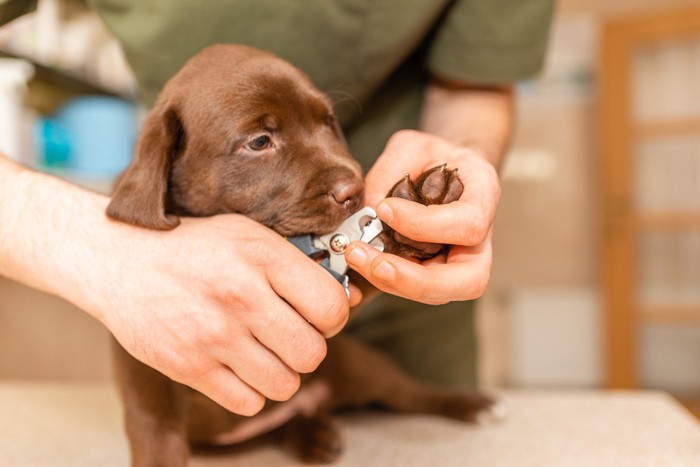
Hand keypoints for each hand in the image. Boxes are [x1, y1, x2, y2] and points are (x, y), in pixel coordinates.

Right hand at [78, 212, 349, 415]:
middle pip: (312, 353)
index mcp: (261, 256)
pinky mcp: (188, 366)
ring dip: (280, 374)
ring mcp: (213, 334)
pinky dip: (250, 392)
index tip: (317, 316)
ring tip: (263, 353)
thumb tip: (350, 298)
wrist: (119, 260)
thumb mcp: (248, 235)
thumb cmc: (193, 247)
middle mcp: (240, 295)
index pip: (331, 307)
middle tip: (289, 337)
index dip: (333, 317)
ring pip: (284, 384)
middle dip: (307, 349)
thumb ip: (297, 263)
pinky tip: (237, 367)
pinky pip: (248, 403)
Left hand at [345, 130, 499, 304]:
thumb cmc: (431, 156)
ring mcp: (460, 262)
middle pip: (469, 280)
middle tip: (374, 262)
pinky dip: (387, 280)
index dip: (427, 225)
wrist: (443, 169)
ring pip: (440, 293)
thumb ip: (389, 172)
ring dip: (395, 282)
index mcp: (484, 197)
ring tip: (357, 256)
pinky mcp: (436, 274)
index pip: (469, 225)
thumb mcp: (410, 147)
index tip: (385, 209)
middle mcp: (481, 240)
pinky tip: (362, 260)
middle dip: (418, 279)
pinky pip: (416, 288)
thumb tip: (368, 210)